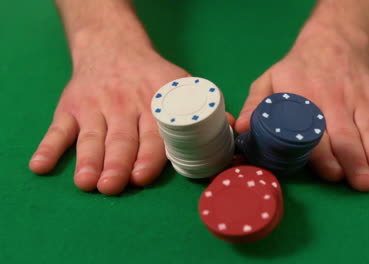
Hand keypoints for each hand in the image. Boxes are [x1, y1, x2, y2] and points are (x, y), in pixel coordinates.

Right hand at [29, 37, 189, 194]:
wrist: (113, 48)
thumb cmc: (151, 77)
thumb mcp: (179, 84)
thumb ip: (200, 109)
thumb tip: (232, 128)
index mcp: (153, 102)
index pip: (153, 133)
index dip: (149, 156)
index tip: (142, 175)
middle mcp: (123, 105)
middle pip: (120, 139)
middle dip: (117, 164)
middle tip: (112, 185)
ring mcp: (94, 106)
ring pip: (91, 137)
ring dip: (87, 160)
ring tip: (86, 182)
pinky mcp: (70, 108)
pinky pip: (57, 129)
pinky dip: (48, 148)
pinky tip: (40, 166)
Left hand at [235, 31, 368, 190]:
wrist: (332, 41)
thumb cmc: (296, 69)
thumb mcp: (269, 81)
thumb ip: (257, 105)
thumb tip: (242, 129)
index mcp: (305, 98)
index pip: (314, 130)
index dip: (323, 152)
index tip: (332, 173)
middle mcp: (335, 100)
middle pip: (347, 134)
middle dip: (356, 161)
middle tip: (363, 184)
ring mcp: (361, 100)